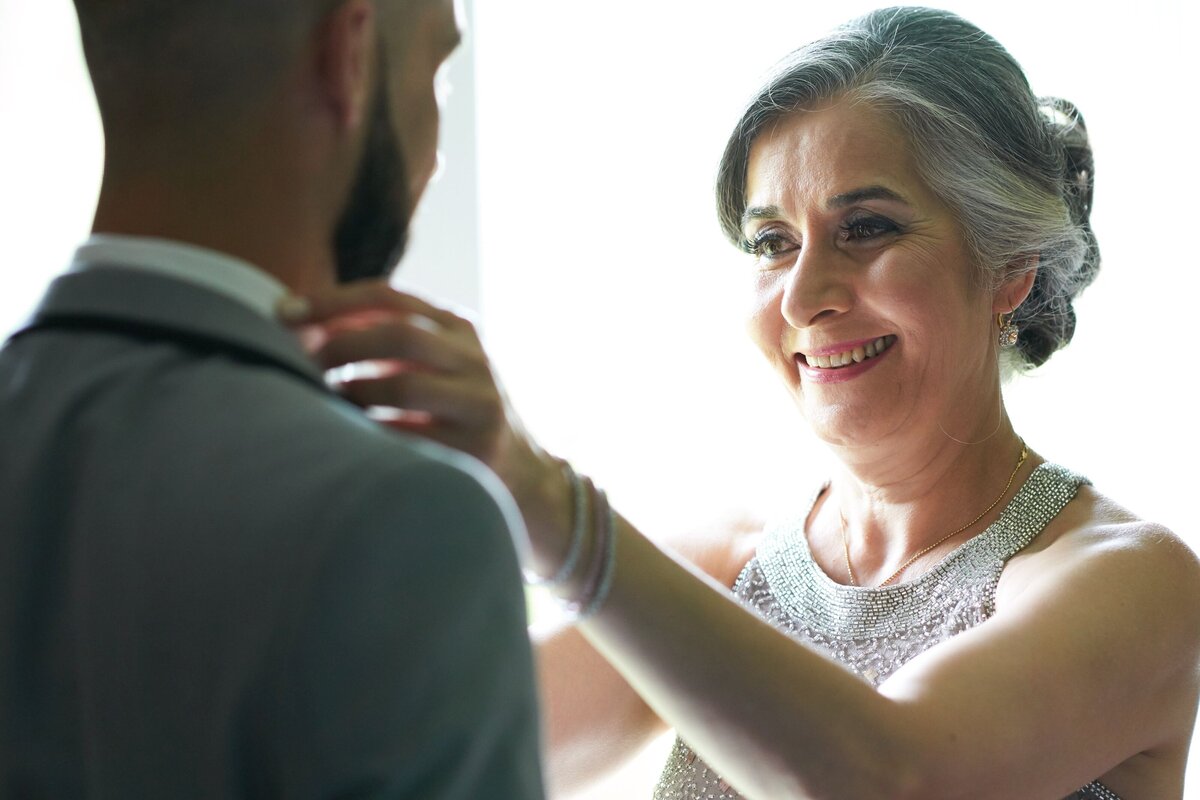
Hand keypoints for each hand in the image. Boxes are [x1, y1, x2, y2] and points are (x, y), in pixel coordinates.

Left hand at [279, 282, 572, 568]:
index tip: (283, 313)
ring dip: (351, 393)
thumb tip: (298, 324)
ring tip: (325, 404)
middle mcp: (476, 359)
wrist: (522, 474)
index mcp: (459, 328)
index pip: (391, 296)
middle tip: (300, 363)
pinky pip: (408, 438)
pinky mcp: (478, 450)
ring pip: (403, 386)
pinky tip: (349, 440)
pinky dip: (369, 436)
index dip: (333, 300)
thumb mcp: (435, 365)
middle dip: (340, 344)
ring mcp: (482, 404)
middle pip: (400, 334)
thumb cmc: (452, 413)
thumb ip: (383, 339)